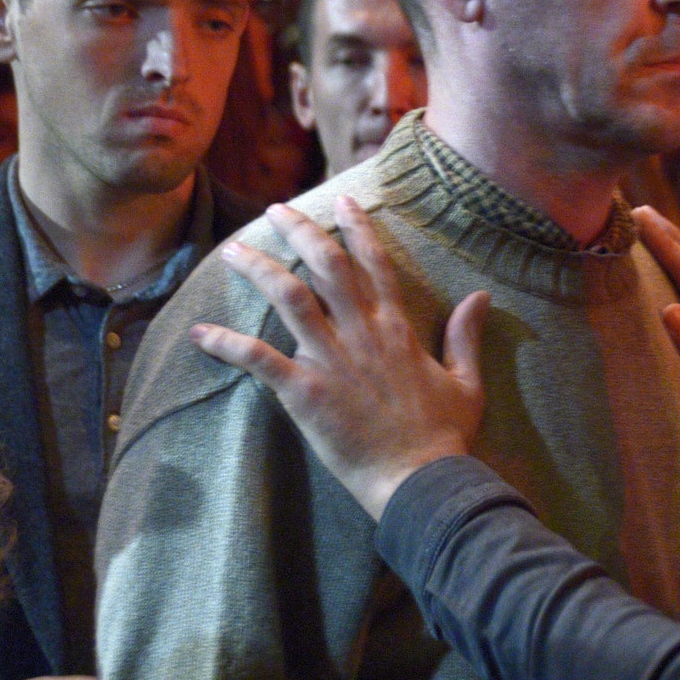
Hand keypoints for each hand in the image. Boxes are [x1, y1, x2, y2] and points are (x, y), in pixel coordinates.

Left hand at [190, 197, 488, 520]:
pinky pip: (258, 359)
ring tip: (234, 251)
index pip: (374, 263)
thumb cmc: (444, 435)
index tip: (342, 200)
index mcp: (397, 328)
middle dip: (300, 231)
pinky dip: (226, 344)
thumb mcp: (466, 380)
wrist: (420, 479)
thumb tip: (480, 295)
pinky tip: (199, 333)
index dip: (357, 227)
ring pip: (289, 298)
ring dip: (259, 269)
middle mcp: (362, 333)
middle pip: (326, 266)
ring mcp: (332, 360)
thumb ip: (466, 335)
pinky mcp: (305, 392)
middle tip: (277, 210)